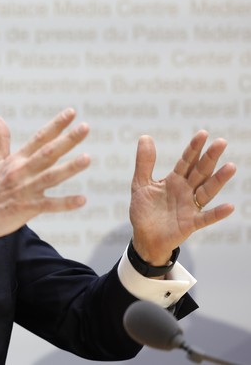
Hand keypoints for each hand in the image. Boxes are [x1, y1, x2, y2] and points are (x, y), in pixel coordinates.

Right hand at [0, 108, 90, 271]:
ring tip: (87, 158)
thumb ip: (0, 139)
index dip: (55, 125)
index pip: (39, 138)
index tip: (72, 112)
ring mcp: (25, 190)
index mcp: (16, 160)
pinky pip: (49, 205)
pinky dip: (65, 203)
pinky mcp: (27, 208)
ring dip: (69, 168)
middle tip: (85, 127)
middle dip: (67, 140)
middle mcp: (22, 172)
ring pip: (50, 176)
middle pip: (48, 153)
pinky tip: (82, 200)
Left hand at [129, 130, 236, 265]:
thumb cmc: (144, 210)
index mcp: (174, 180)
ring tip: (231, 166)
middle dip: (209, 158)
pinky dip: (217, 213)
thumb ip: (144, 163)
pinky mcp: (190, 223)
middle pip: (200, 172)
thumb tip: (145, 136)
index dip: (193, 148)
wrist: (144, 237)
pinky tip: (229, 206)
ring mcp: (190, 207)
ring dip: (218, 180)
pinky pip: (205, 218)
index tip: (203, 133)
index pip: (186, 161)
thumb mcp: (140, 184)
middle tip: (221, 142)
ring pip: (206, 191)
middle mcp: (185, 191)